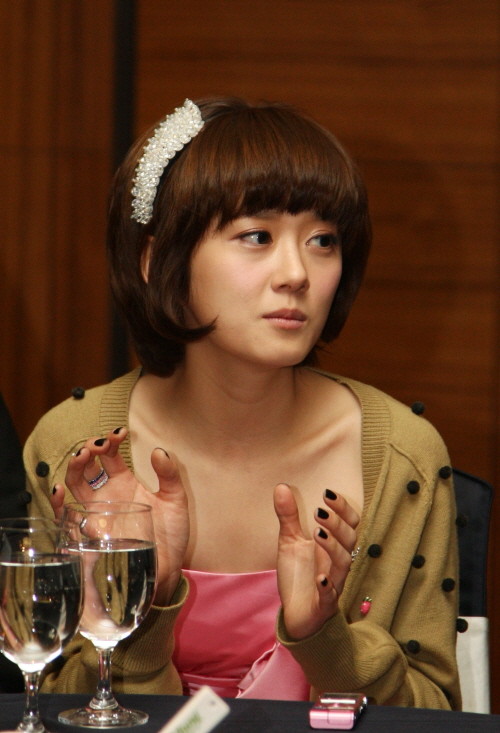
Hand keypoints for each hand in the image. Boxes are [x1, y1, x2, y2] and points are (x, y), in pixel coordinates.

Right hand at [51, 428, 188, 604]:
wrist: (168, 569)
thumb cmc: (171, 535)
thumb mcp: (176, 501)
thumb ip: (170, 475)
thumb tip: (158, 451)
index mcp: (124, 482)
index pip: (110, 455)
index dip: (111, 441)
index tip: (120, 433)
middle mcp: (107, 495)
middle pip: (87, 467)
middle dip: (87, 450)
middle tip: (96, 445)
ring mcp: (96, 514)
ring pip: (74, 485)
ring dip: (74, 468)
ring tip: (82, 456)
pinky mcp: (91, 535)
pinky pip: (67, 518)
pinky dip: (59, 504)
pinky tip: (60, 490)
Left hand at [273, 483, 359, 639]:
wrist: (295, 612)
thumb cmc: (299, 574)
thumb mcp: (289, 541)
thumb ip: (288, 516)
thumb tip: (281, 486)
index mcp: (333, 544)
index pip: (349, 522)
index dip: (342, 507)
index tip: (327, 493)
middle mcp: (338, 561)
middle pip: (350, 539)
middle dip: (336, 524)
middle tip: (319, 512)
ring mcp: (334, 581)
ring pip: (344, 562)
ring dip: (333, 547)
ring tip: (317, 533)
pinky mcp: (325, 603)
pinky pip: (331, 595)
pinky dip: (327, 586)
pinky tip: (320, 578)